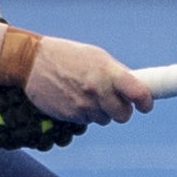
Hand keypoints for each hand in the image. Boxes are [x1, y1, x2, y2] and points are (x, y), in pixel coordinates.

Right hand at [20, 36, 152, 125]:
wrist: (31, 62)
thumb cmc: (67, 55)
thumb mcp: (95, 56)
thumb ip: (116, 73)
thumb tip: (135, 87)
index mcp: (107, 72)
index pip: (138, 93)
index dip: (146, 102)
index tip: (146, 105)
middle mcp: (97, 91)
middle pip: (123, 115)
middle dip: (121, 110)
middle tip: (114, 101)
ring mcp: (82, 105)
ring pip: (104, 119)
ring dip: (101, 111)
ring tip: (87, 94)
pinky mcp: (70, 116)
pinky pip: (86, 120)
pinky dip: (84, 113)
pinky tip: (73, 98)